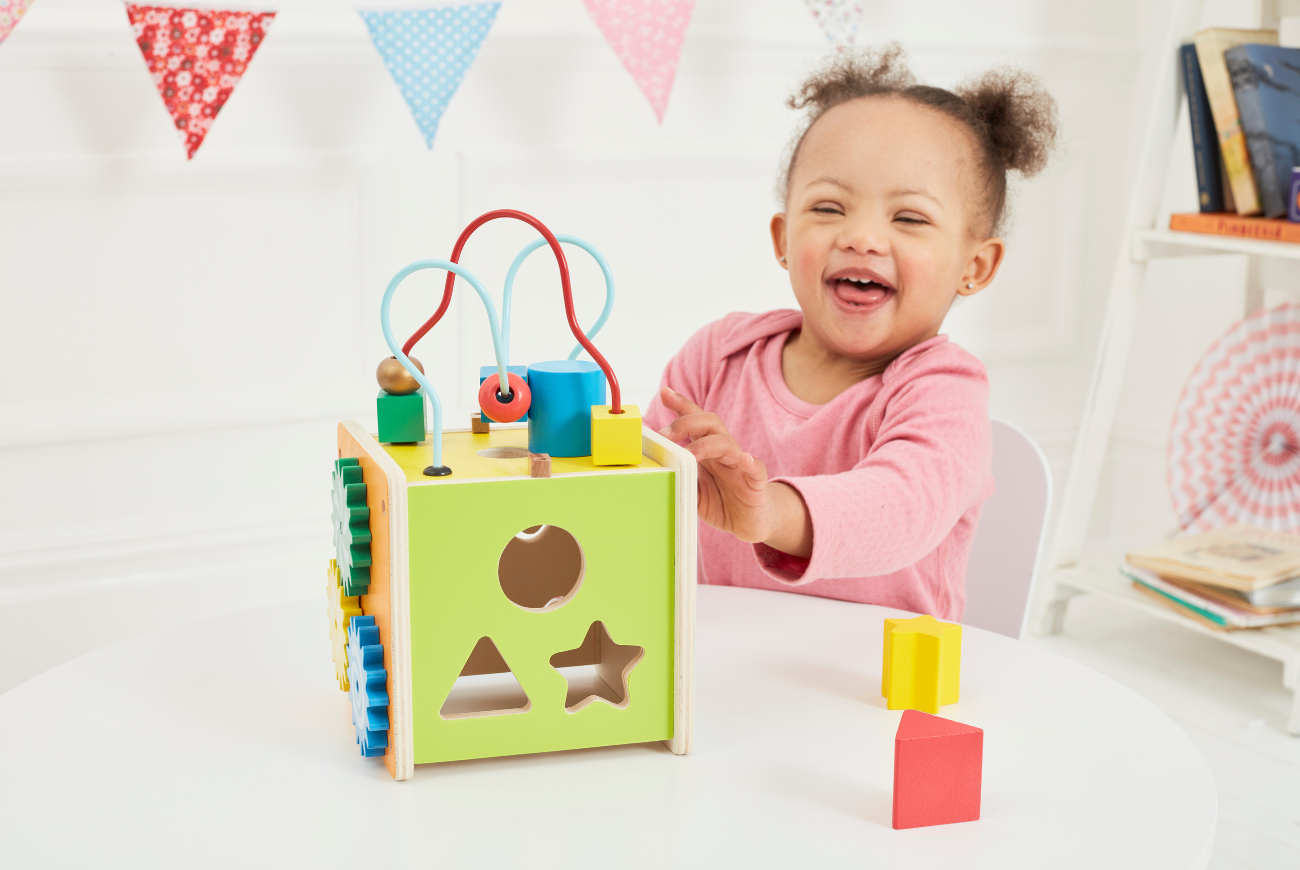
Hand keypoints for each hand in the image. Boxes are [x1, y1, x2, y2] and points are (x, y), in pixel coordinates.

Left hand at [657, 387, 811, 556]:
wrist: (751, 523)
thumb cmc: (722, 502)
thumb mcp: (694, 494)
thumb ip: (679, 483)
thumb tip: (657, 477)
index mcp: (706, 451)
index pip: (694, 421)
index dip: (681, 405)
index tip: (664, 392)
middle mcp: (723, 452)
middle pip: (709, 423)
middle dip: (686, 422)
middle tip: (665, 434)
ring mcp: (739, 465)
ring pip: (726, 442)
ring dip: (705, 445)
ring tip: (689, 454)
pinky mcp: (755, 483)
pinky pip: (755, 468)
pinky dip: (749, 463)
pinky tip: (743, 460)